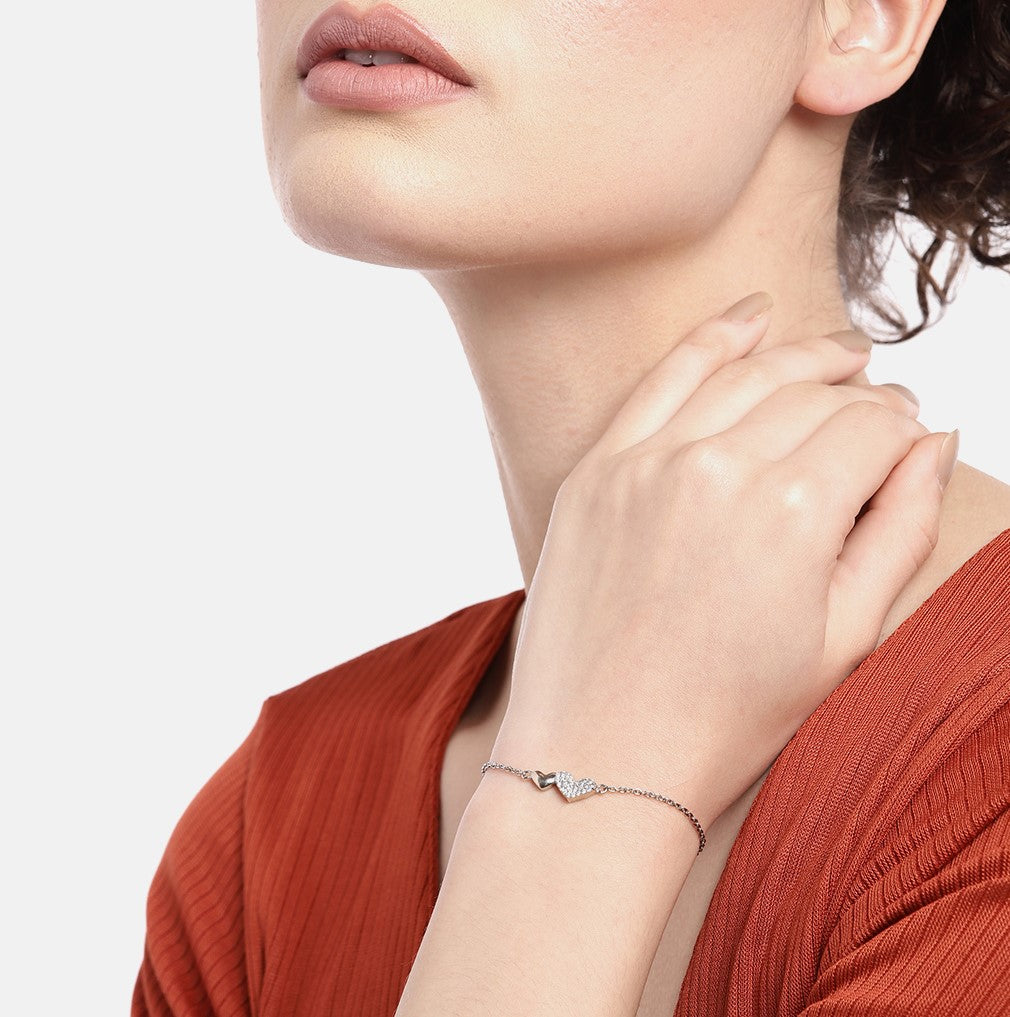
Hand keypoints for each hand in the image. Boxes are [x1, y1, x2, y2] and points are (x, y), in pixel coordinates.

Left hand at [491, 295, 953, 828]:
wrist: (602, 752)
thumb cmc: (728, 715)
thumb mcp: (845, 639)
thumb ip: (901, 529)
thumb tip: (934, 442)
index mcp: (792, 513)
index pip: (872, 429)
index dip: (902, 428)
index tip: (908, 439)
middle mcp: (718, 468)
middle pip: (814, 393)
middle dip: (860, 389)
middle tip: (881, 392)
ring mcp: (647, 462)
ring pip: (745, 373)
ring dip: (801, 353)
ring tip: (838, 350)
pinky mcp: (597, 470)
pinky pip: (662, 378)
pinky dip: (712, 339)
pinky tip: (751, 318)